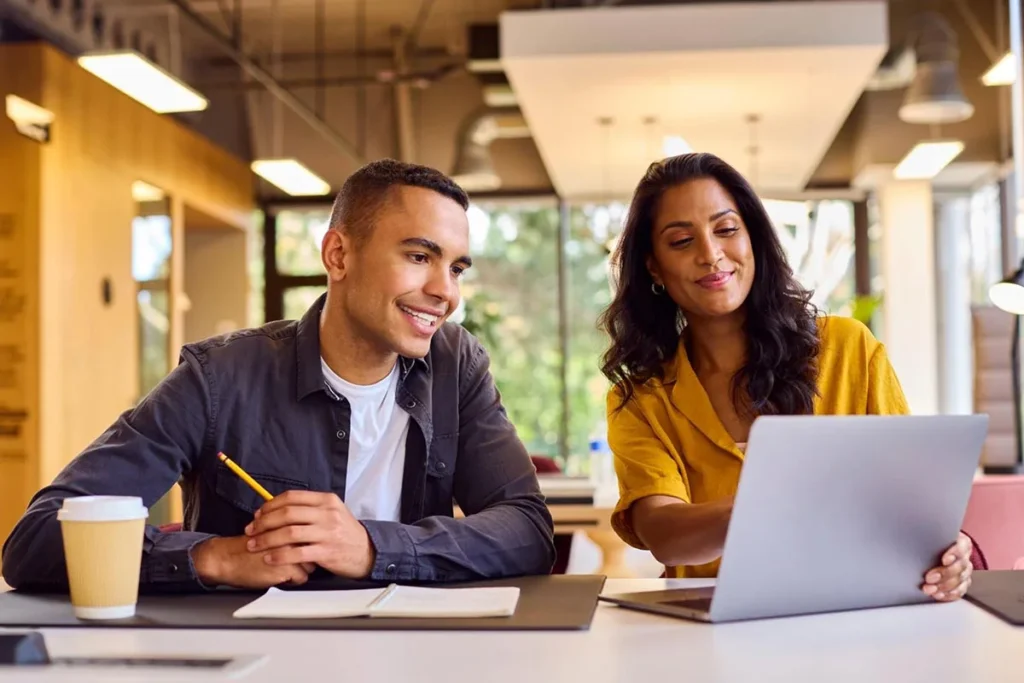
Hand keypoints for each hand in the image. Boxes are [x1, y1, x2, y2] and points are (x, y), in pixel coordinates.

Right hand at [190, 535, 312, 588]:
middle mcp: (292, 536)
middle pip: (313, 549)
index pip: (311, 534)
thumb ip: (288, 529)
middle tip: (293, 558)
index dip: (306, 543)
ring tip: (285, 567)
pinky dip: (293, 580)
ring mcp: (291, 552)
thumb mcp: (269, 530)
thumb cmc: (247, 546)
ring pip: (310, 565)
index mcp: (288, 523)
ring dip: (301, 568)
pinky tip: (281, 576)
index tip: (300, 547)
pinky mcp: (287, 568)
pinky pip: (302, 578)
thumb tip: (306, 535)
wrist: (227, 558)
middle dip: (306, 555)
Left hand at [245, 491, 375, 578]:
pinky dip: (280, 555)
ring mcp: (328, 532)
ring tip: (254, 545)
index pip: (292, 497)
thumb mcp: (332, 512)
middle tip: (251, 530)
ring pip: (290, 532)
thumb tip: (278, 508)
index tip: (258, 514)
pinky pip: (298, 552)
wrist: (366, 551)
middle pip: (287, 513)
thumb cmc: (344, 533)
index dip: (270, 505)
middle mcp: (328, 514)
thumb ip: (309, 508)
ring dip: (267, 539)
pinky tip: (270, 558)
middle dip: (264, 522)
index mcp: (326, 500)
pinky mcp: (327, 551)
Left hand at [922, 533, 972, 601]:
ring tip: (929, 589)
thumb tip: (910, 531)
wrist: (928, 549)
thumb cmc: (928, 539)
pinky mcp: (962, 583)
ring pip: (960, 580)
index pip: (962, 547)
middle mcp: (965, 557)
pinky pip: (959, 591)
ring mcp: (964, 571)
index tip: (944, 559)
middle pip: (961, 566)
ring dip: (944, 586)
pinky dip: (948, 594)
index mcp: (961, 542)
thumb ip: (925, 532)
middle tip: (929, 578)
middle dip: (944, 573)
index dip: (955, 553)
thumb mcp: (928, 533)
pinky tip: (938, 595)